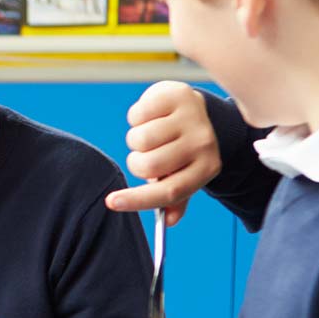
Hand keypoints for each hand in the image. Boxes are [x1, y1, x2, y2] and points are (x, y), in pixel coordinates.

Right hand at [104, 81, 217, 225]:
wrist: (198, 109)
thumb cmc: (184, 148)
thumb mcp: (184, 172)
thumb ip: (175, 197)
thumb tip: (169, 222)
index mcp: (207, 168)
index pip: (169, 192)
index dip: (137, 200)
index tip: (111, 202)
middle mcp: (203, 143)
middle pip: (148, 165)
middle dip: (137, 163)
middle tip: (145, 156)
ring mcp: (191, 117)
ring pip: (139, 139)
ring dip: (135, 139)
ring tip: (150, 134)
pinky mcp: (176, 95)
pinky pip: (137, 115)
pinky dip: (136, 118)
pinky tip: (151, 116)